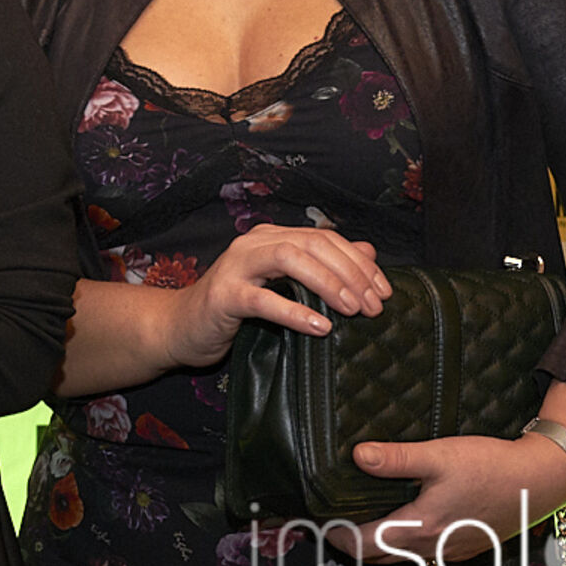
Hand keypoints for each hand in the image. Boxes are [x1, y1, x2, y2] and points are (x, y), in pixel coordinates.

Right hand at [163, 224, 389, 369]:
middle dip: (350, 273)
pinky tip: (319, 326)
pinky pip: (263, 299)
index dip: (359, 263)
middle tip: (374, 306)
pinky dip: (295, 311)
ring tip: (352, 310)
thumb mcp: (284, 286)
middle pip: (311, 243)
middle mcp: (253, 243)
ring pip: (288, 258)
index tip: (384, 292)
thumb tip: (368, 252)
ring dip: (327, 283)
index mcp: (271, 238)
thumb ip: (323, 266)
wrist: (181, 327)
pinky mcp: (224, 295)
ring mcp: (236, 267)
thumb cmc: (235, 308)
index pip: (325, 239)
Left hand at [321, 433, 565, 565]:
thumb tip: (357, 456)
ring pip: (400, 558)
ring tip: (356, 520)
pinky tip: (398, 521)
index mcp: (421, 528)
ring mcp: (449, 551)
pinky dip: (400, 544)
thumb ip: (397, 458)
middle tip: (330, 520)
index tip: (317, 520)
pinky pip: (421, 554)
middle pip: (378, 556)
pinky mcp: (462, 546)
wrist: (539, 481)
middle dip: (350, 543)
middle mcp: (432, 548)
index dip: (337, 535)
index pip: (364, 545)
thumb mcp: (439, 454)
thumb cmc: (490, 466)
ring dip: (375, 545)